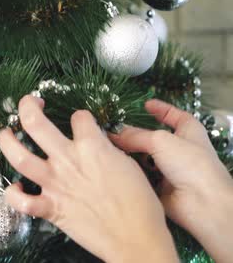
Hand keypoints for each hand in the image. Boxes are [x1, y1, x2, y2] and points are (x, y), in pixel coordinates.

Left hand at [0, 96, 177, 262]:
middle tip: (28, 103)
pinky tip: (15, 187)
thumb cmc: (140, 204)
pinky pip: (21, 201)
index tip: (81, 122)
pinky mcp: (50, 208)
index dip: (80, 117)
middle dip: (27, 107)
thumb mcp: (128, 164)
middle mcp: (68, 160)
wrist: (136, 239)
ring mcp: (55, 184)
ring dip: (7, 142)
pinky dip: (13, 194)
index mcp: (92, 147)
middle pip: (35, 123)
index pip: (79, 117)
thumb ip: (106, 149)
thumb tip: (96, 142)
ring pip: (19, 156)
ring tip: (5, 133)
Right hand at [110, 99, 232, 261]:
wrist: (202, 203)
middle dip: (135, 134)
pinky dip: (130, 171)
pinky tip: (113, 166)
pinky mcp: (159, 186)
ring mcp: (169, 168)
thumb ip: (135, 136)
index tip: (144, 104)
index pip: (174, 115)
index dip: (160, 109)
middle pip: (153, 137)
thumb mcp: (160, 140)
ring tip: (106, 146)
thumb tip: (112, 133)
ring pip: (144, 157)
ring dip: (130, 154)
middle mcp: (179, 148)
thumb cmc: (189, 163)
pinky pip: (141, 175)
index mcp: (188, 131)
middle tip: (112, 129)